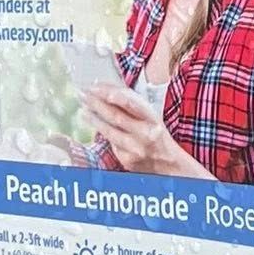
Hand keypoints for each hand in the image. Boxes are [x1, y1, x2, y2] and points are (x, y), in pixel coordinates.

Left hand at [81, 81, 210, 179]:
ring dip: (94, 118)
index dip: (114, 94)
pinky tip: (95, 124)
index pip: (132, 104)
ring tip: (83, 108)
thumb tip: (110, 93)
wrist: (170, 166)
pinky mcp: (126, 160)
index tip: (98, 87)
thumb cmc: (159, 138)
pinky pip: (112, 144)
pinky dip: (103, 132)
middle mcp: (145, 135)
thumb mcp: (153, 120)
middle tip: (84, 93)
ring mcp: (135, 150)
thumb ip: (135, 108)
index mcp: (154, 121)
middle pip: (116, 116)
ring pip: (109, 131)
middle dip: (97, 103)